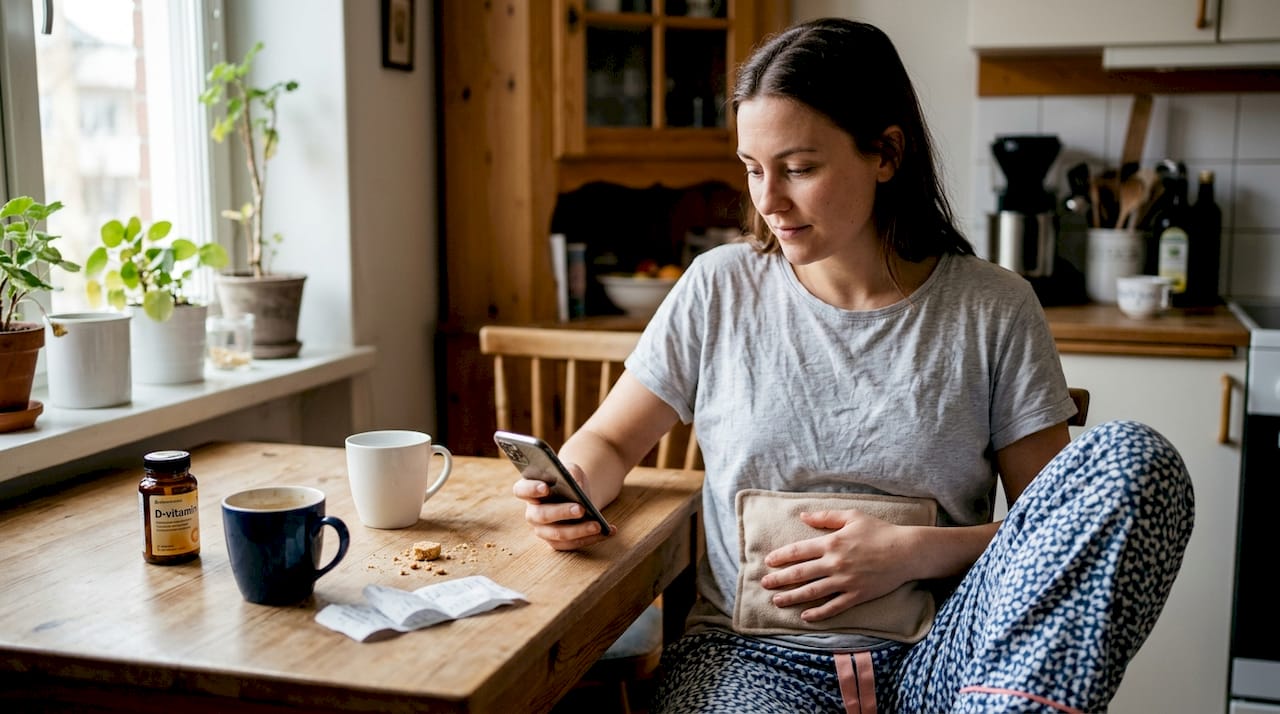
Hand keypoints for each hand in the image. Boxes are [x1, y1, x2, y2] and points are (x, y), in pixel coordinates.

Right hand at [511, 461, 614, 550]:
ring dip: (579, 530)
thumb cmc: (570, 479)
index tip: (545, 487)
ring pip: (558, 534)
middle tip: (581, 509)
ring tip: (598, 525)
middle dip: (562, 512)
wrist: (578, 495)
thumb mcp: (572, 470)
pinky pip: (572, 545)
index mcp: (529, 490)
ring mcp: (543, 530)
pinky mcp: (557, 542)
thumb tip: (575, 484)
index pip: (521, 490)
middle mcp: (532, 512)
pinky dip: (591, 539)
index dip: (531, 489)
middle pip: (541, 515)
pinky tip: (608, 531)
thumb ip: (570, 473)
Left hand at [759, 509, 915, 621]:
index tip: (768, 562)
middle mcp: (835, 563)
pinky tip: (806, 616)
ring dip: (792, 597)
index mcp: (832, 543)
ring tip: (777, 601)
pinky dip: (818, 613)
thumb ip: (825, 517)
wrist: (906, 552)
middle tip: (765, 584)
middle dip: (780, 580)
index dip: (781, 557)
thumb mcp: (852, 516)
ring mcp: (845, 581)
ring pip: (812, 592)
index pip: (799, 551)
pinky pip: (834, 607)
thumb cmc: (879, 531)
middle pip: (800, 574)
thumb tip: (802, 515)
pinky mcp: (857, 595)